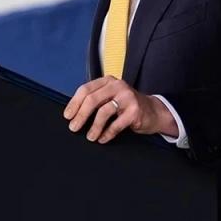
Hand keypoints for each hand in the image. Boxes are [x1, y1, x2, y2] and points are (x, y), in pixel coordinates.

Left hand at [63, 76, 177, 143]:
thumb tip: (73, 113)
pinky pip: (116, 124)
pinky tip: (102, 139)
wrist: (153, 111)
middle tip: (73, 127)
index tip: (67, 116)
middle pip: (92, 99)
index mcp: (108, 81)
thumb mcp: (111, 97)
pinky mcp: (135, 110)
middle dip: (81, 115)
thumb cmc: (127, 106)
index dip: (74, 103)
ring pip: (103, 111)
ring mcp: (127, 97)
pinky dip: (107, 134)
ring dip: (94, 127)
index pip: (86, 89)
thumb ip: (95, 100)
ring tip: (90, 137)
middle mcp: (117, 86)